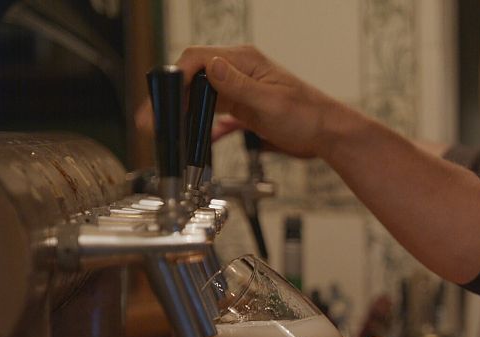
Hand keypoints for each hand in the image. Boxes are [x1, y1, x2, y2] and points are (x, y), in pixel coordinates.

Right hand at [135, 45, 349, 158]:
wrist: (327, 134)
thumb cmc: (308, 116)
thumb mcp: (272, 103)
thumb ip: (240, 86)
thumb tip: (212, 66)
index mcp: (245, 60)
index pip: (198, 58)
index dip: (177, 76)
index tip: (163, 99)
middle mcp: (238, 69)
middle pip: (193, 75)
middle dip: (171, 96)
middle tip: (152, 119)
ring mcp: (238, 87)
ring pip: (198, 93)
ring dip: (181, 110)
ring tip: (164, 129)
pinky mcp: (241, 105)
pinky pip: (211, 108)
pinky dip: (199, 121)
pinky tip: (192, 135)